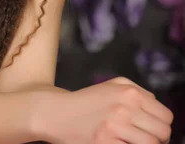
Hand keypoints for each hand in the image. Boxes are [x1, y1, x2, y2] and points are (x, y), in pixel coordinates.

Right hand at [36, 76, 173, 143]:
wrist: (57, 112)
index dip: (161, 126)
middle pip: (162, 132)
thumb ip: (138, 91)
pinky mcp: (105, 142)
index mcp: (129, 92)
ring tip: (131, 142)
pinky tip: (119, 143)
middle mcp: (124, 107)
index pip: (166, 116)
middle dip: (157, 139)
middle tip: (142, 139)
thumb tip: (157, 106)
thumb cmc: (86, 100)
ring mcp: (115, 126)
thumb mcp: (112, 85)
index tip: (152, 131)